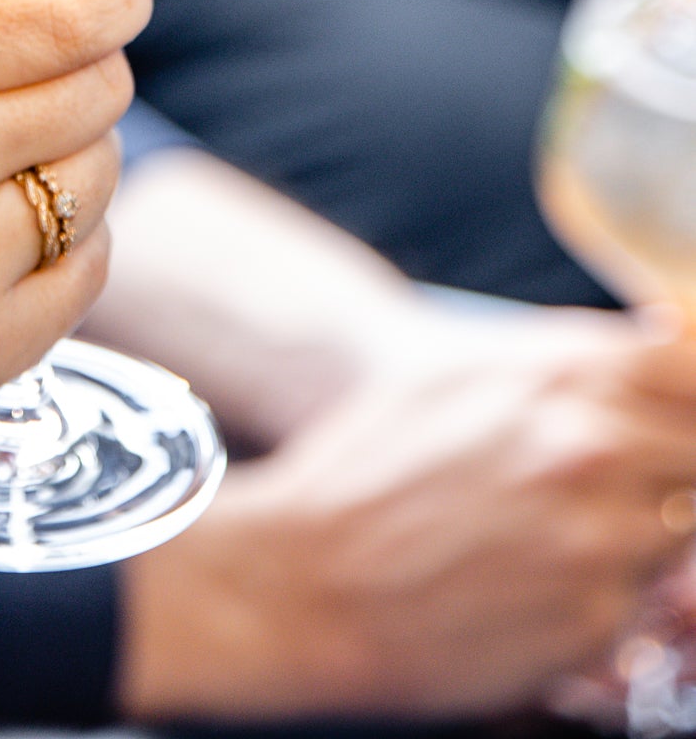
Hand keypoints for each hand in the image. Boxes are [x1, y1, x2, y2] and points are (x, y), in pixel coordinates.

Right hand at [118, 319, 695, 720]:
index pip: (689, 371)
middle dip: (674, 469)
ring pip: (684, 531)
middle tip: (621, 489)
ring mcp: (602, 537)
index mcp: (559, 373)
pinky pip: (647, 603)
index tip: (675, 417)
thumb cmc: (365, 474)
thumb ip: (561, 357)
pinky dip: (614, 595)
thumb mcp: (453, 373)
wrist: (305, 581)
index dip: (687, 398)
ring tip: (570, 538)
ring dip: (649, 533)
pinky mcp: (596, 620)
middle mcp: (592, 446)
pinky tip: (546, 585)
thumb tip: (657, 342)